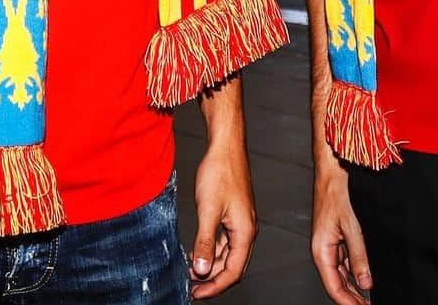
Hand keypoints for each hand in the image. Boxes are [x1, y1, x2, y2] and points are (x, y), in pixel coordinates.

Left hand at [190, 138, 256, 298]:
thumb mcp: (208, 210)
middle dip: (212, 277)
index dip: (215, 286)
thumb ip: (204, 242)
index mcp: (245, 231)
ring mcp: (241, 220)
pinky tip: (196, 248)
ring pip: (228, 253)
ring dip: (210, 263)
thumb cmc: (220, 172)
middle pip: (233, 265)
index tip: (197, 293)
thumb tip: (201, 270)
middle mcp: (246, 228)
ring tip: (190, 268)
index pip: (234, 271)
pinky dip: (211, 248)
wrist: (225, 146)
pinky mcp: (234, 213)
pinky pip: (224, 239)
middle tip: (191, 284)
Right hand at [311, 164, 371, 303]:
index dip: (348, 302)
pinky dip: (353, 273)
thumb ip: (359, 256)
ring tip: (367, 299)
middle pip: (336, 284)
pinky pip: (344, 262)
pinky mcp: (334, 240)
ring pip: (340, 275)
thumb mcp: (351, 227)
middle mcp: (323, 252)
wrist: (331, 176)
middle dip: (351, 299)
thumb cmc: (335, 196)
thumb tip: (366, 282)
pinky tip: (363, 279)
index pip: (334, 287)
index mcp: (321, 251)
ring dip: (353, 288)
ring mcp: (328, 246)